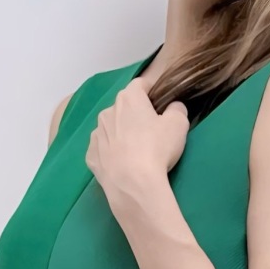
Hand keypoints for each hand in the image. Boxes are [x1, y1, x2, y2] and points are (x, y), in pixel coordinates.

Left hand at [85, 79, 188, 221]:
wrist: (132, 184)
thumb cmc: (156, 149)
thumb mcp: (178, 125)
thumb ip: (177, 109)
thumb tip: (173, 107)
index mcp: (128, 98)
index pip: (140, 84)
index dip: (151, 90)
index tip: (160, 101)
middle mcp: (108, 111)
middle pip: (124, 107)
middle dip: (135, 114)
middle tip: (150, 131)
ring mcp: (96, 134)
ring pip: (111, 128)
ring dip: (121, 133)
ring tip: (134, 151)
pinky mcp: (91, 155)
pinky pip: (102, 149)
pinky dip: (111, 153)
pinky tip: (121, 164)